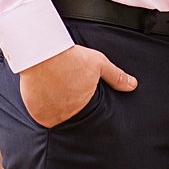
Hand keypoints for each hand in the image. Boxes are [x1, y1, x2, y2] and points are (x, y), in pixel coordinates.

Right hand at [19, 44, 136, 127]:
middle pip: (67, 115)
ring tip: (52, 90)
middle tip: (63, 90)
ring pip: (53, 116)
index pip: (84, 114)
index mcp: (83, 106)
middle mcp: (66, 115)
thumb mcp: (98, 64)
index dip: (79, 104)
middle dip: (66, 105)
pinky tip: (41, 92)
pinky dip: (39, 106)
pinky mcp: (35, 112)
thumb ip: (116, 77)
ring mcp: (50, 115)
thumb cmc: (71, 57)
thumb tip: (133, 85)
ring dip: (53, 107)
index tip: (75, 95)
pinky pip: (38, 114)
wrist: (43, 52)